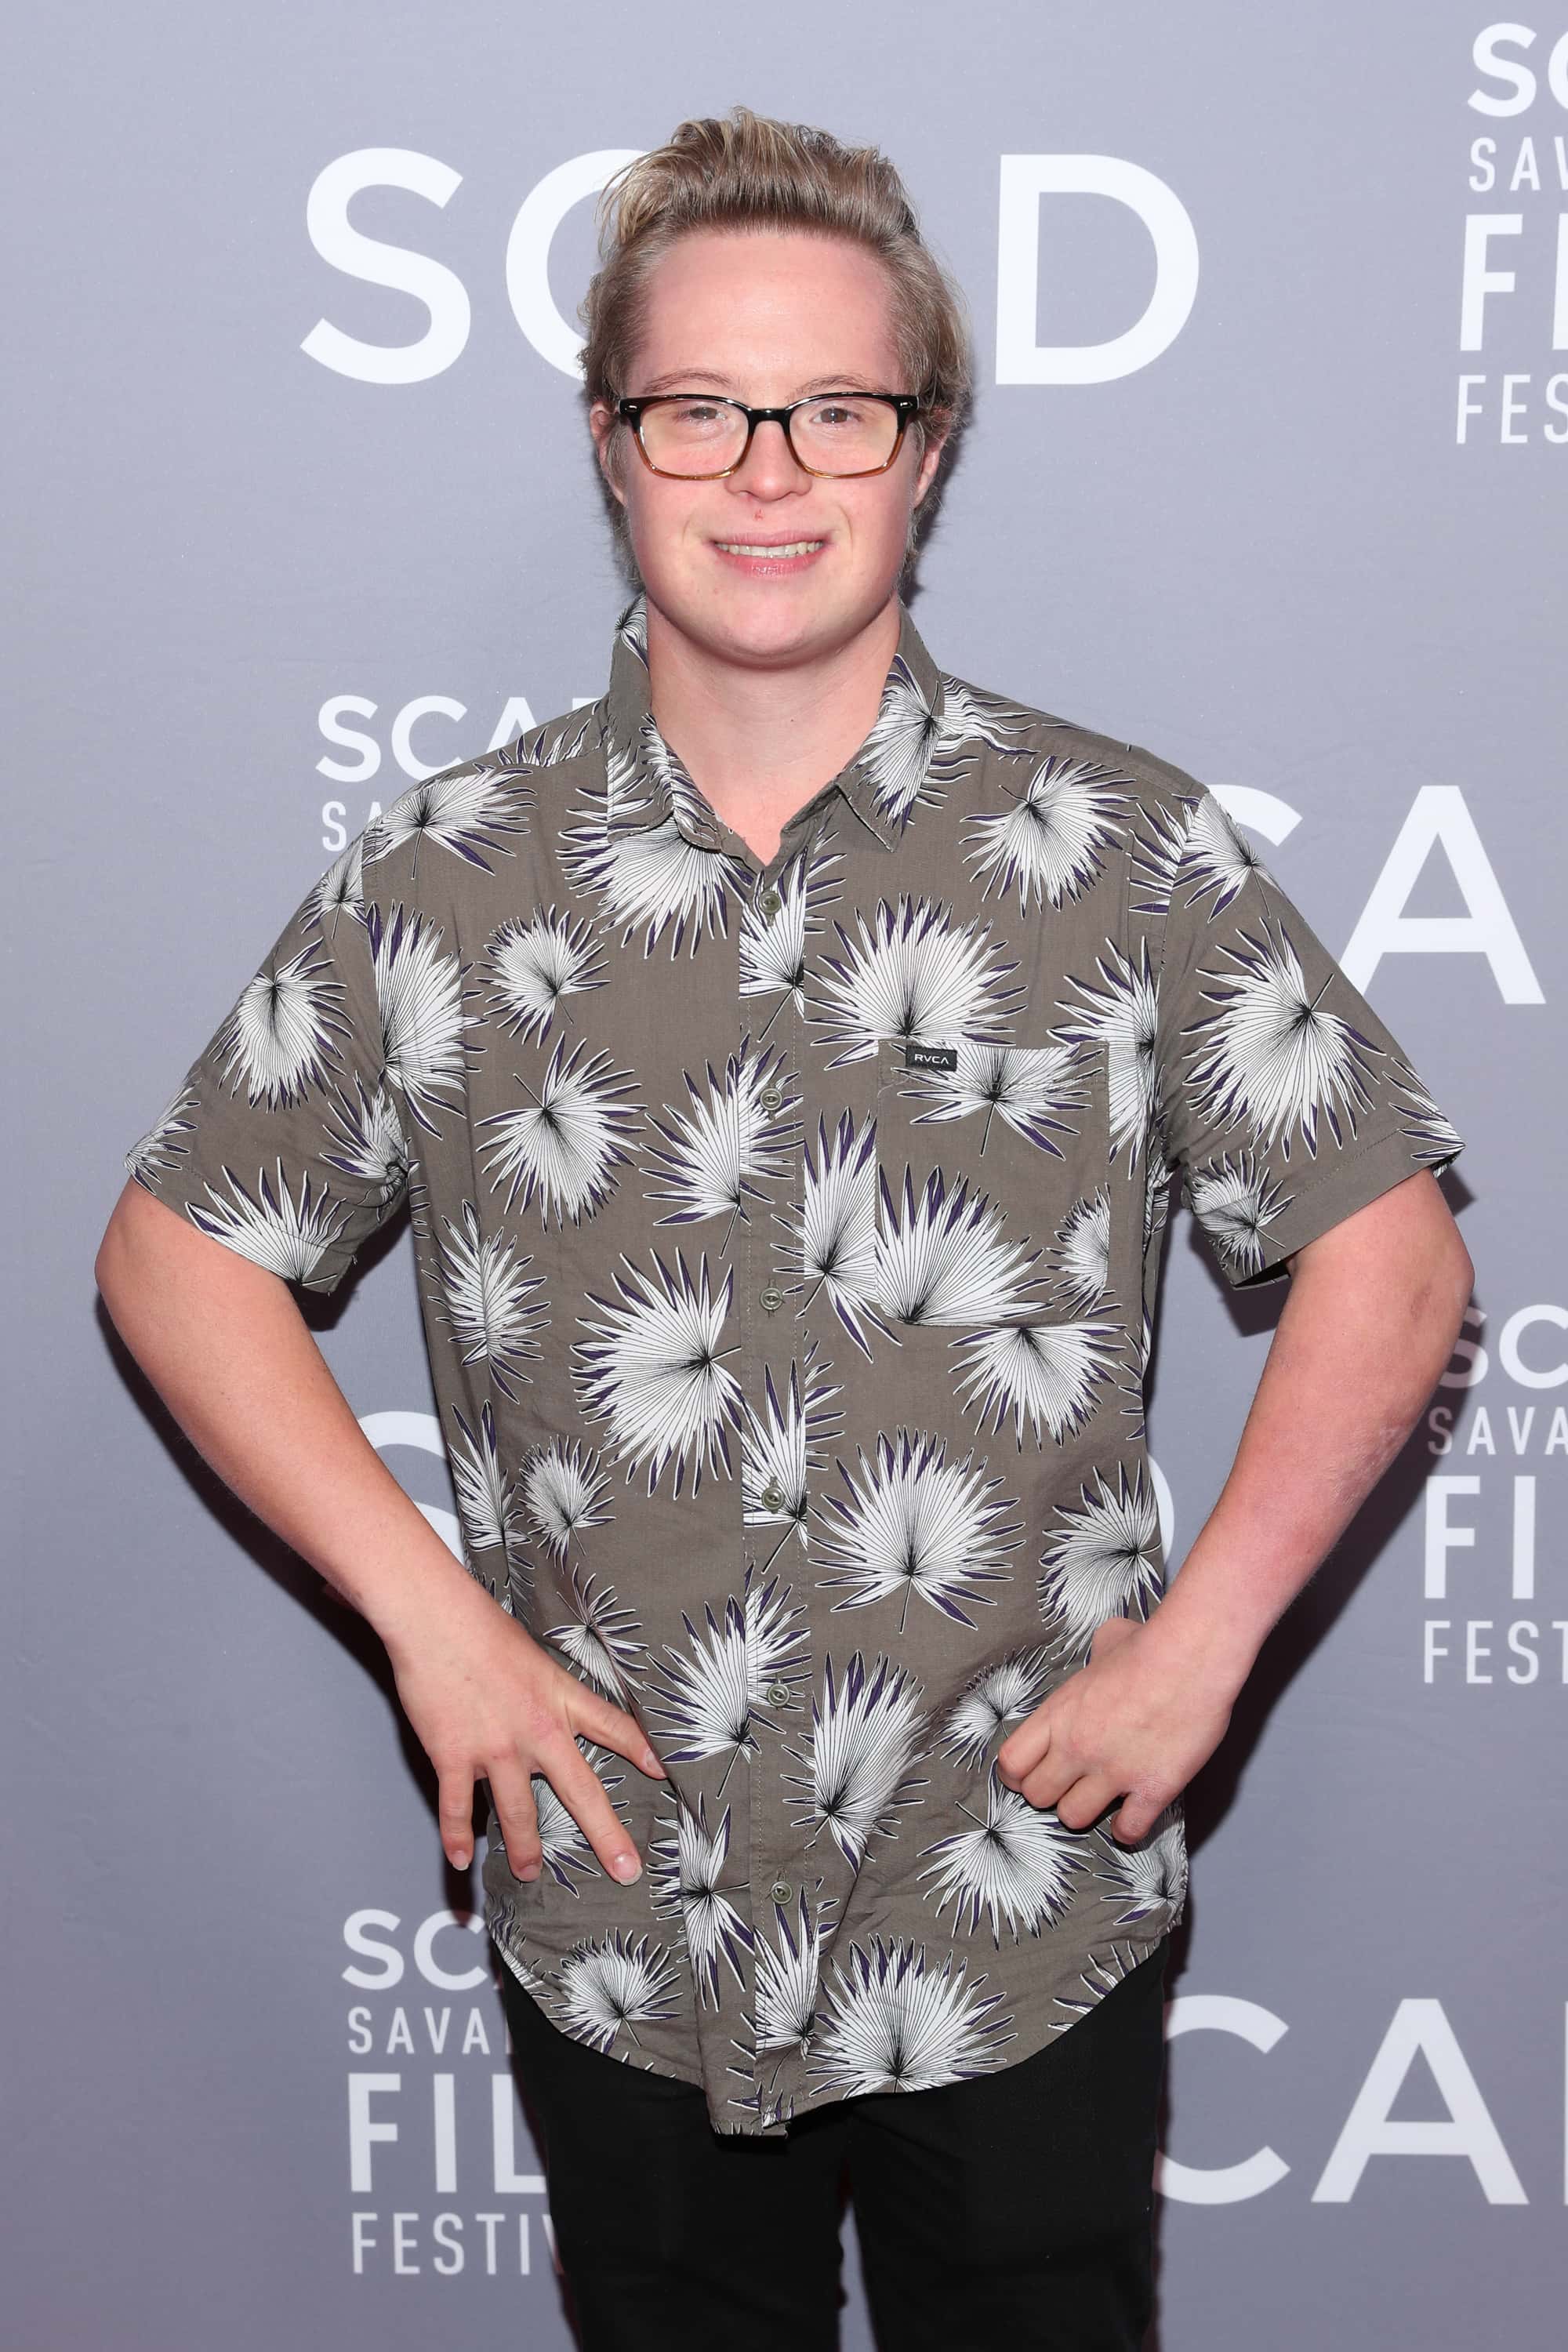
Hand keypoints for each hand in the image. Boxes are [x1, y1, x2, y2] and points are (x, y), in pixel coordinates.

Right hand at [383, 1573, 665, 1880]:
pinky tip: (460, 1859)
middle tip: (625, 1870)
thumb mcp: (532, 1654)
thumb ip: (542, 1687)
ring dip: (525, 1849)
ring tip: (530, 1872)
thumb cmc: (480, 1625)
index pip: (614, 1727)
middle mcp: (536, 1732)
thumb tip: (542, 1701)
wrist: (437, 1620)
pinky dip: (456, 1837)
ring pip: (518, 1813)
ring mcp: (496, 1749)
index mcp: (560, 1699)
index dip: (642, 1750)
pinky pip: (458, 1808)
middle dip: (606, 1836)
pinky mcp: (454, 1757)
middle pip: (581, 1792)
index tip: (665, 1772)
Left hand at [994, 1613, 1233, 1842]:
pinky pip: (1129, 1830)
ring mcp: (1114, 1771)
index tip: (1031, 1773)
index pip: (1011, 1762)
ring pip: (1073, 1818)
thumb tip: (1103, 1654)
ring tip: (1101, 1799)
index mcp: (1059, 1713)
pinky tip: (1133, 1814)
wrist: (1193, 1655)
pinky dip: (1129, 1829)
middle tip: (1070, 1784)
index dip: (1018, 1774)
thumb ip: (1094, 1658)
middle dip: (1050, 1794)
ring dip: (1085, 1812)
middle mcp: (1077, 1747)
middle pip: (1037, 1796)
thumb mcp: (1106, 1643)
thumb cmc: (1150, 1645)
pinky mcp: (1153, 1788)